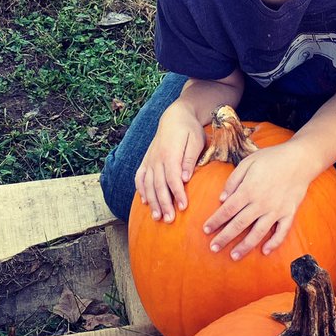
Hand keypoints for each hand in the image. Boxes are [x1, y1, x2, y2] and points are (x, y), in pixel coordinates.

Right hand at [134, 101, 206, 223]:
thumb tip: (185, 178)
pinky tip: (144, 202)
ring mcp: (149, 160)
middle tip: (170, 220)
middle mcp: (156, 158)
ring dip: (152, 202)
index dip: (177, 194)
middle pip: (159, 185)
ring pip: (148, 184)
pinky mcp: (146, 160)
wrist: (175, 116)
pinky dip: (141, 190)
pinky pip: (140, 177)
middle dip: (164, 204)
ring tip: (157, 217)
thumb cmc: (189, 129)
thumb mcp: (195, 141)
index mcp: (170, 154)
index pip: (173, 178)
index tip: (183, 207)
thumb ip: (190, 159)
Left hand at [202, 142, 317, 260]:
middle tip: (213, 248)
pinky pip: (281, 232)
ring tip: (234, 256)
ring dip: (245, 246)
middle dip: (224, 237)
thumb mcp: (248, 162)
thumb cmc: (272, 158)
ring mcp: (276, 210)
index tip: (206, 230)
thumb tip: (222, 199)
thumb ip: (233, 180)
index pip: (227, 210)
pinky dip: (274, 243)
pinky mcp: (289, 213)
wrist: (300, 159)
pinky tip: (265, 251)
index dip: (216, 221)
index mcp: (248, 190)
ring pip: (258, 233)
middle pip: (239, 224)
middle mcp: (261, 203)